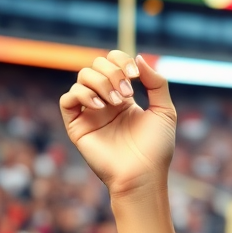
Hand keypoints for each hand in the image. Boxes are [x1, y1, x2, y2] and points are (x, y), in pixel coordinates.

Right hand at [59, 50, 176, 198]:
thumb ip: (156, 83)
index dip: (121, 60)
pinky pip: (67, 99)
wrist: (143, 175)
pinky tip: (101, 106)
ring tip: (116, 102)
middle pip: (96, 65)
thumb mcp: (164, 110)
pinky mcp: (77, 126)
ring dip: (100, 82)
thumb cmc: (156, 147)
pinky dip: (82, 95)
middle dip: (113, 72)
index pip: (113, 62)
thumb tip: (138, 57)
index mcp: (124, 97)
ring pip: (82, 77)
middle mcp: (104, 101)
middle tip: (127, 93)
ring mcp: (90, 113)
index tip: (135, 74)